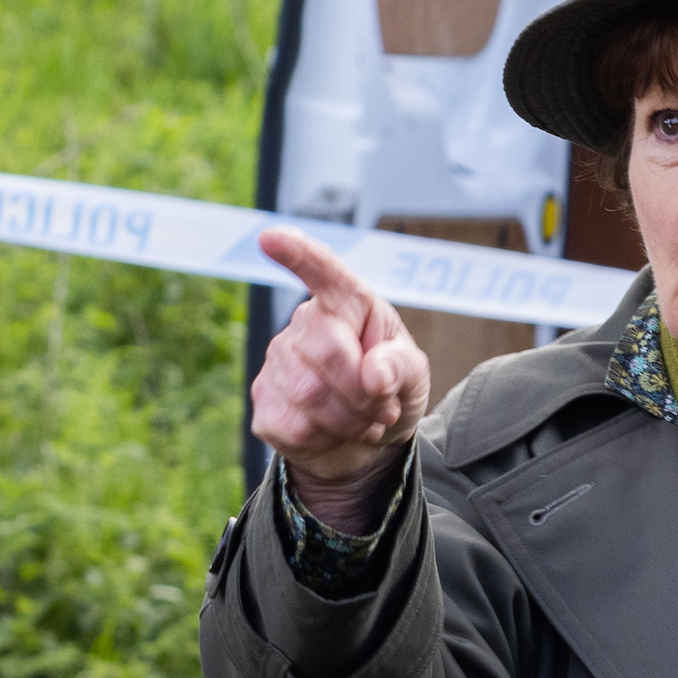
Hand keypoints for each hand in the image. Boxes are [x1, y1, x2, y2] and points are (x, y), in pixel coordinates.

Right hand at [252, 228, 430, 519]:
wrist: (367, 439)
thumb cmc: (390, 389)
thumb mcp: (413, 374)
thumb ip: (401, 367)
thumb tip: (373, 374)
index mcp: (347, 303)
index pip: (323, 272)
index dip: (298, 254)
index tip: (271, 237)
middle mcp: (304, 325)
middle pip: (326, 353)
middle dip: (365, 393)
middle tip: (383, 408)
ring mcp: (277, 363)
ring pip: (310, 396)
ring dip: (351, 420)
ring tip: (366, 421)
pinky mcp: (264, 403)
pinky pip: (294, 426)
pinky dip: (328, 439)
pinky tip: (336, 432)